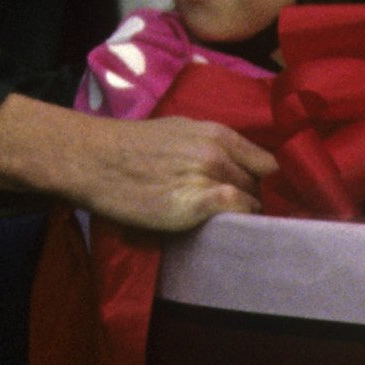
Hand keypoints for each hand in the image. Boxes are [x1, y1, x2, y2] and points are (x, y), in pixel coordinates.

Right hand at [0, 96, 275, 232]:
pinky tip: (233, 233)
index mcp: (217, 132)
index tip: (269, 199)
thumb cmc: (129, 147)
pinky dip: (241, 222)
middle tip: (248, 219)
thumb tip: (233, 168)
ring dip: (249, 216)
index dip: (273, 184)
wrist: (92, 159)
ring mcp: (207, 175)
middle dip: (259, 201)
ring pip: (251, 200)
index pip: (268, 162)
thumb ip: (210, 147)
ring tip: (238, 229)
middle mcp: (218, 151)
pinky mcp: (194, 202)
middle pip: (261, 184)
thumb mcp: (178, 132)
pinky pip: (236, 212)